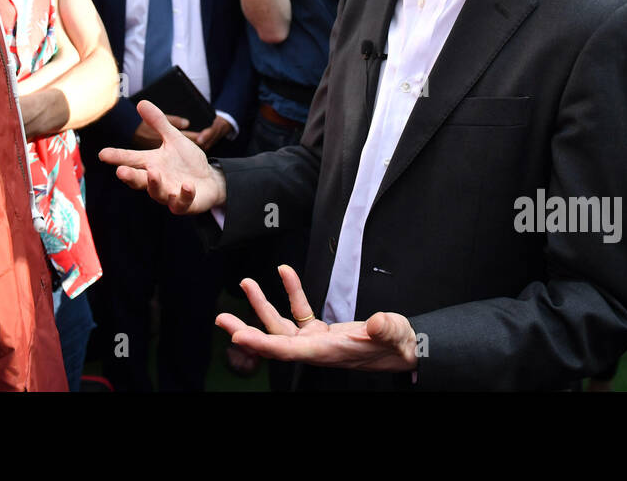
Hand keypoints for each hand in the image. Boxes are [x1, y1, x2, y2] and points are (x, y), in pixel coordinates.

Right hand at [101, 100, 223, 212]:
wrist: (209, 180)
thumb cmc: (187, 161)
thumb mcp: (174, 139)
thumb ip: (159, 123)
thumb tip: (141, 102)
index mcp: (152, 164)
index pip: (131, 159)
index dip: (117, 157)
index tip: (102, 154)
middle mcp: (157, 181)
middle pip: (139, 180)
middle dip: (130, 176)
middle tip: (120, 171)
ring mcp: (169, 194)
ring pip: (158, 193)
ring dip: (154, 184)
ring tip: (153, 173)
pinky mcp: (185, 204)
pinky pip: (183, 202)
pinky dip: (184, 194)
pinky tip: (187, 185)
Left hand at [216, 264, 418, 372]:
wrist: (405, 349)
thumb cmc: (399, 345)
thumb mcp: (396, 335)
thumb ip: (385, 328)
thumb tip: (374, 323)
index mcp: (327, 352)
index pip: (287, 350)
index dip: (261, 343)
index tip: (238, 336)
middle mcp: (315, 349)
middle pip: (273, 341)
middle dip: (246, 330)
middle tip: (221, 319)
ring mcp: (316, 341)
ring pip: (281, 325)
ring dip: (262, 305)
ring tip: (246, 283)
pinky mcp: (322, 332)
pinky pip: (300, 311)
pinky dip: (292, 292)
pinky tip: (285, 272)